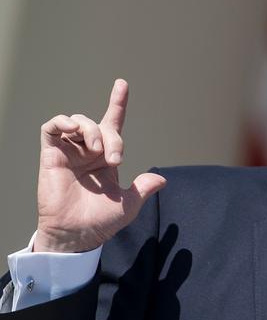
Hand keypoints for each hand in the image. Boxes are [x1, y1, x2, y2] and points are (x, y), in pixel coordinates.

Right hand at [34, 79, 166, 251]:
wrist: (77, 234)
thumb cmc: (100, 221)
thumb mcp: (128, 204)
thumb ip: (143, 188)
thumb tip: (161, 179)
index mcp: (105, 159)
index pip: (112, 125)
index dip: (117, 104)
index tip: (122, 85)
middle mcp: (87, 152)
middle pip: (101, 126)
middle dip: (113, 137)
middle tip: (115, 159)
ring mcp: (69, 152)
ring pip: (79, 122)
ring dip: (91, 130)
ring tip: (97, 150)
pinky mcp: (51, 155)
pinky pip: (52, 128)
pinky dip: (62, 122)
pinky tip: (73, 129)